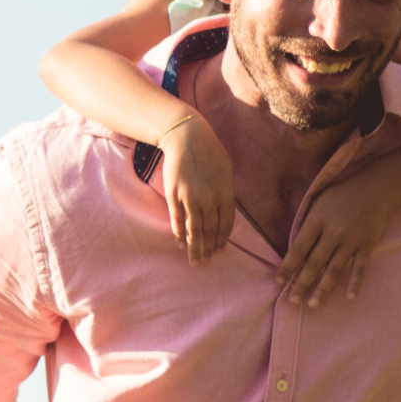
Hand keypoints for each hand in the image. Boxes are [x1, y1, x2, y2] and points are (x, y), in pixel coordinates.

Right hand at [157, 117, 237, 261]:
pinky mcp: (174, 196)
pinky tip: (180, 243)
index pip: (225, 224)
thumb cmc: (209, 153)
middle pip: (209, 231)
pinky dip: (179, 234)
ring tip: (194, 261)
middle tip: (205, 263)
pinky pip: (177, 220)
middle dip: (207, 250)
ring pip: (193, 230)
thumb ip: (225, 194)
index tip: (219, 250)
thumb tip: (223, 212)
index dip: (222, 239)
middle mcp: (209, 199)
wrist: (186, 138)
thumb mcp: (226, 172)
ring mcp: (190, 198)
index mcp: (225, 193)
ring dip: (194, 248)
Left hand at [278, 169, 396, 304]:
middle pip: (315, 263)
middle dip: (301, 283)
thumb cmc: (342, 193)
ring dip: (323, 289)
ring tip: (312, 305)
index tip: (278, 282)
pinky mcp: (367, 245)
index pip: (299, 248)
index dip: (288, 266)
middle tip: (291, 301)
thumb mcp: (319, 201)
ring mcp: (352, 240)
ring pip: (335, 270)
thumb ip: (307, 223)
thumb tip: (294, 249)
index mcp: (318, 219)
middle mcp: (334, 232)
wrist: (377, 187)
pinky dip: (355, 283)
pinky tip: (348, 298)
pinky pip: (360, 268)